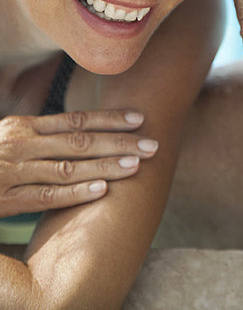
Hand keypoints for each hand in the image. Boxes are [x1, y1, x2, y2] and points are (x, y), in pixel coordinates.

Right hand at [0, 110, 157, 216]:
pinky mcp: (7, 199)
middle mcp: (22, 143)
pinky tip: (102, 190)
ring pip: (68, 167)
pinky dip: (75, 192)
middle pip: (80, 141)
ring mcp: (14, 170)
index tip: (140, 119)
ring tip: (136, 165)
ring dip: (105, 166)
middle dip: (118, 142)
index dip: (110, 119)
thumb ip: (44, 135)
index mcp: (25, 126)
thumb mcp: (12, 137)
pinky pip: (46, 195)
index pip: (76, 120)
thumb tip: (81, 132)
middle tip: (152, 144)